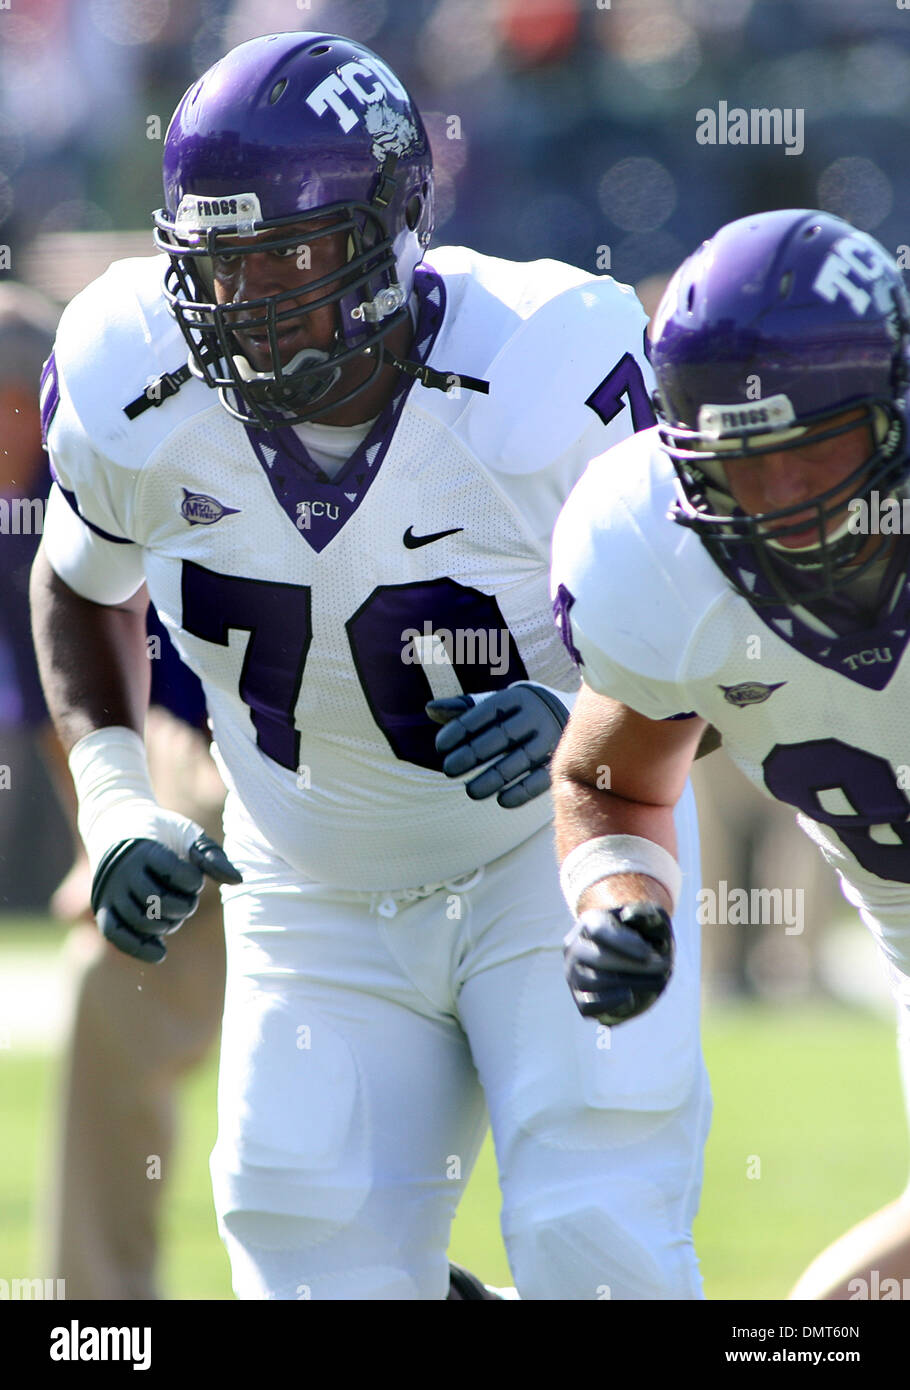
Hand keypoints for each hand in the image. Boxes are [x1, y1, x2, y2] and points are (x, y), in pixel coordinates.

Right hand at [91, 833, 241, 963]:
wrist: (117, 826)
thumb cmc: (162, 833)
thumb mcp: (189, 835)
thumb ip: (212, 856)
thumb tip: (238, 881)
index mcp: (146, 850)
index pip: (176, 875)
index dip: (193, 883)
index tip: (194, 879)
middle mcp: (123, 871)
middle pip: (159, 902)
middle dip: (183, 907)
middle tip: (189, 901)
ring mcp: (110, 890)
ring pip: (141, 921)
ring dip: (166, 925)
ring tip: (175, 916)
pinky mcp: (102, 906)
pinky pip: (116, 935)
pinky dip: (138, 948)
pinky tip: (160, 954)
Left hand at [426, 683, 567, 807]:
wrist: (574, 720)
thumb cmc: (519, 714)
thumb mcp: (496, 706)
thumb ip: (462, 709)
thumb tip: (429, 709)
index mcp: (517, 697)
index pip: (485, 712)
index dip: (460, 729)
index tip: (439, 747)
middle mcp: (536, 715)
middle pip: (501, 736)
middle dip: (472, 754)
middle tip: (448, 770)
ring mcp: (551, 738)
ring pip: (520, 760)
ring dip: (494, 778)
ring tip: (471, 792)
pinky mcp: (560, 761)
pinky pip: (541, 778)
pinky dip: (522, 791)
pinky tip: (502, 800)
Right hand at [564, 903, 673, 1024]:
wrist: (635, 956)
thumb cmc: (644, 935)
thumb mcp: (650, 920)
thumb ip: (646, 915)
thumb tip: (629, 915)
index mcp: (589, 922)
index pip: (599, 931)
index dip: (624, 943)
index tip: (649, 952)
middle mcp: (575, 947)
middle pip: (599, 958)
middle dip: (635, 966)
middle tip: (664, 968)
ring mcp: (575, 973)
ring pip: (595, 982)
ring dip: (630, 984)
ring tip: (657, 982)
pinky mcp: (580, 996)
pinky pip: (588, 1006)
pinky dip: (609, 1004)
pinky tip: (632, 997)